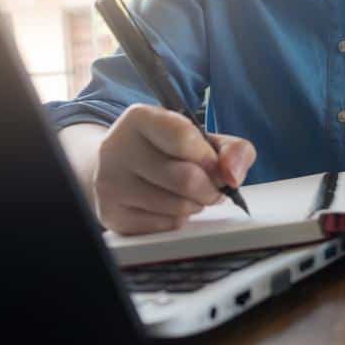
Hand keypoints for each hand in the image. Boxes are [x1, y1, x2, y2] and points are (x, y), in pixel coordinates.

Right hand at [93, 104, 255, 234]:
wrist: (118, 166)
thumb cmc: (167, 149)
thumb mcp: (201, 137)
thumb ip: (232, 149)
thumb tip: (233, 176)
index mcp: (140, 119)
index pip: (184, 137)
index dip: (210, 158)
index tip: (216, 165)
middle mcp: (117, 148)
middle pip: (185, 179)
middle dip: (210, 188)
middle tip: (212, 186)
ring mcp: (110, 183)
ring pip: (177, 207)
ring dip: (196, 204)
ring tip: (191, 194)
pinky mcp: (112, 215)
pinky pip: (164, 226)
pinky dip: (178, 219)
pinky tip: (171, 206)